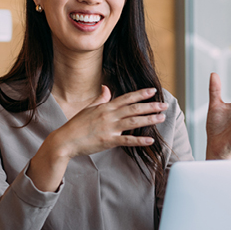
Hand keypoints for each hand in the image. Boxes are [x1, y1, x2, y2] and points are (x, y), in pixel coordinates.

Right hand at [50, 86, 167, 157]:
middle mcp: (109, 115)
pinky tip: (150, 140)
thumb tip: (106, 88)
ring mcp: (109, 128)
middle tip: (164, 104)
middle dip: (151, 106)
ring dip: (149, 119)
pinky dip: (139, 140)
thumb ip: (100, 98)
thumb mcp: (88, 108)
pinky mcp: (108, 141)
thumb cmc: (76, 125)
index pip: (127, 98)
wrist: (65, 140)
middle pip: (134, 108)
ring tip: (162, 117)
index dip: (141, 94)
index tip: (153, 91)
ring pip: (133, 121)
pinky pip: (126, 140)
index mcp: (105, 107)